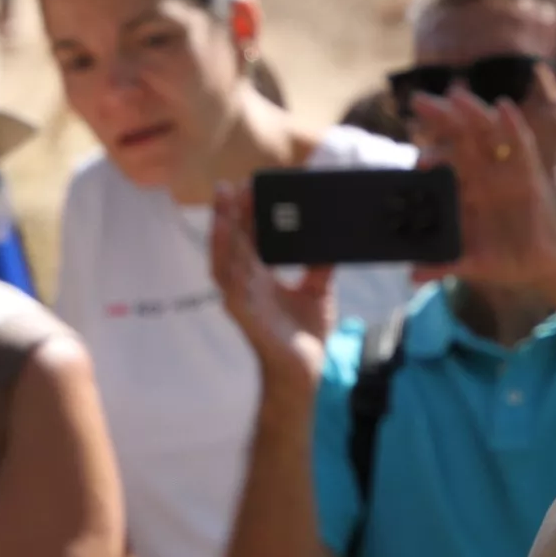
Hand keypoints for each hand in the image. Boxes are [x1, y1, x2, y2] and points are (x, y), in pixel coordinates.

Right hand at [209, 183, 334, 389]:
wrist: (310, 372)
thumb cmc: (307, 334)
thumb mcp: (318, 290)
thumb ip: (321, 264)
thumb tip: (334, 239)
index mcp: (260, 278)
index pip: (247, 239)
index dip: (245, 215)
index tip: (249, 188)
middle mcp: (246, 286)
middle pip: (231, 243)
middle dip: (227, 214)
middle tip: (230, 185)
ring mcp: (242, 299)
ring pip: (224, 258)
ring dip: (221, 230)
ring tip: (223, 203)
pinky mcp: (245, 314)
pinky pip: (230, 284)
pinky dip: (227, 261)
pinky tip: (227, 243)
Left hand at [409, 85, 555, 293]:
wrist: (544, 266)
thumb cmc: (505, 261)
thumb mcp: (472, 263)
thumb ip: (443, 265)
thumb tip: (412, 275)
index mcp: (464, 193)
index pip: (441, 163)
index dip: (427, 155)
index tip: (416, 160)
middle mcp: (481, 175)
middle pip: (458, 138)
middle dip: (439, 117)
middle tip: (418, 100)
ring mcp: (505, 170)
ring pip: (485, 133)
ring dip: (472, 112)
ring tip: (456, 95)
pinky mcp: (529, 171)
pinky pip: (520, 144)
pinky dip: (512, 125)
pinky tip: (502, 106)